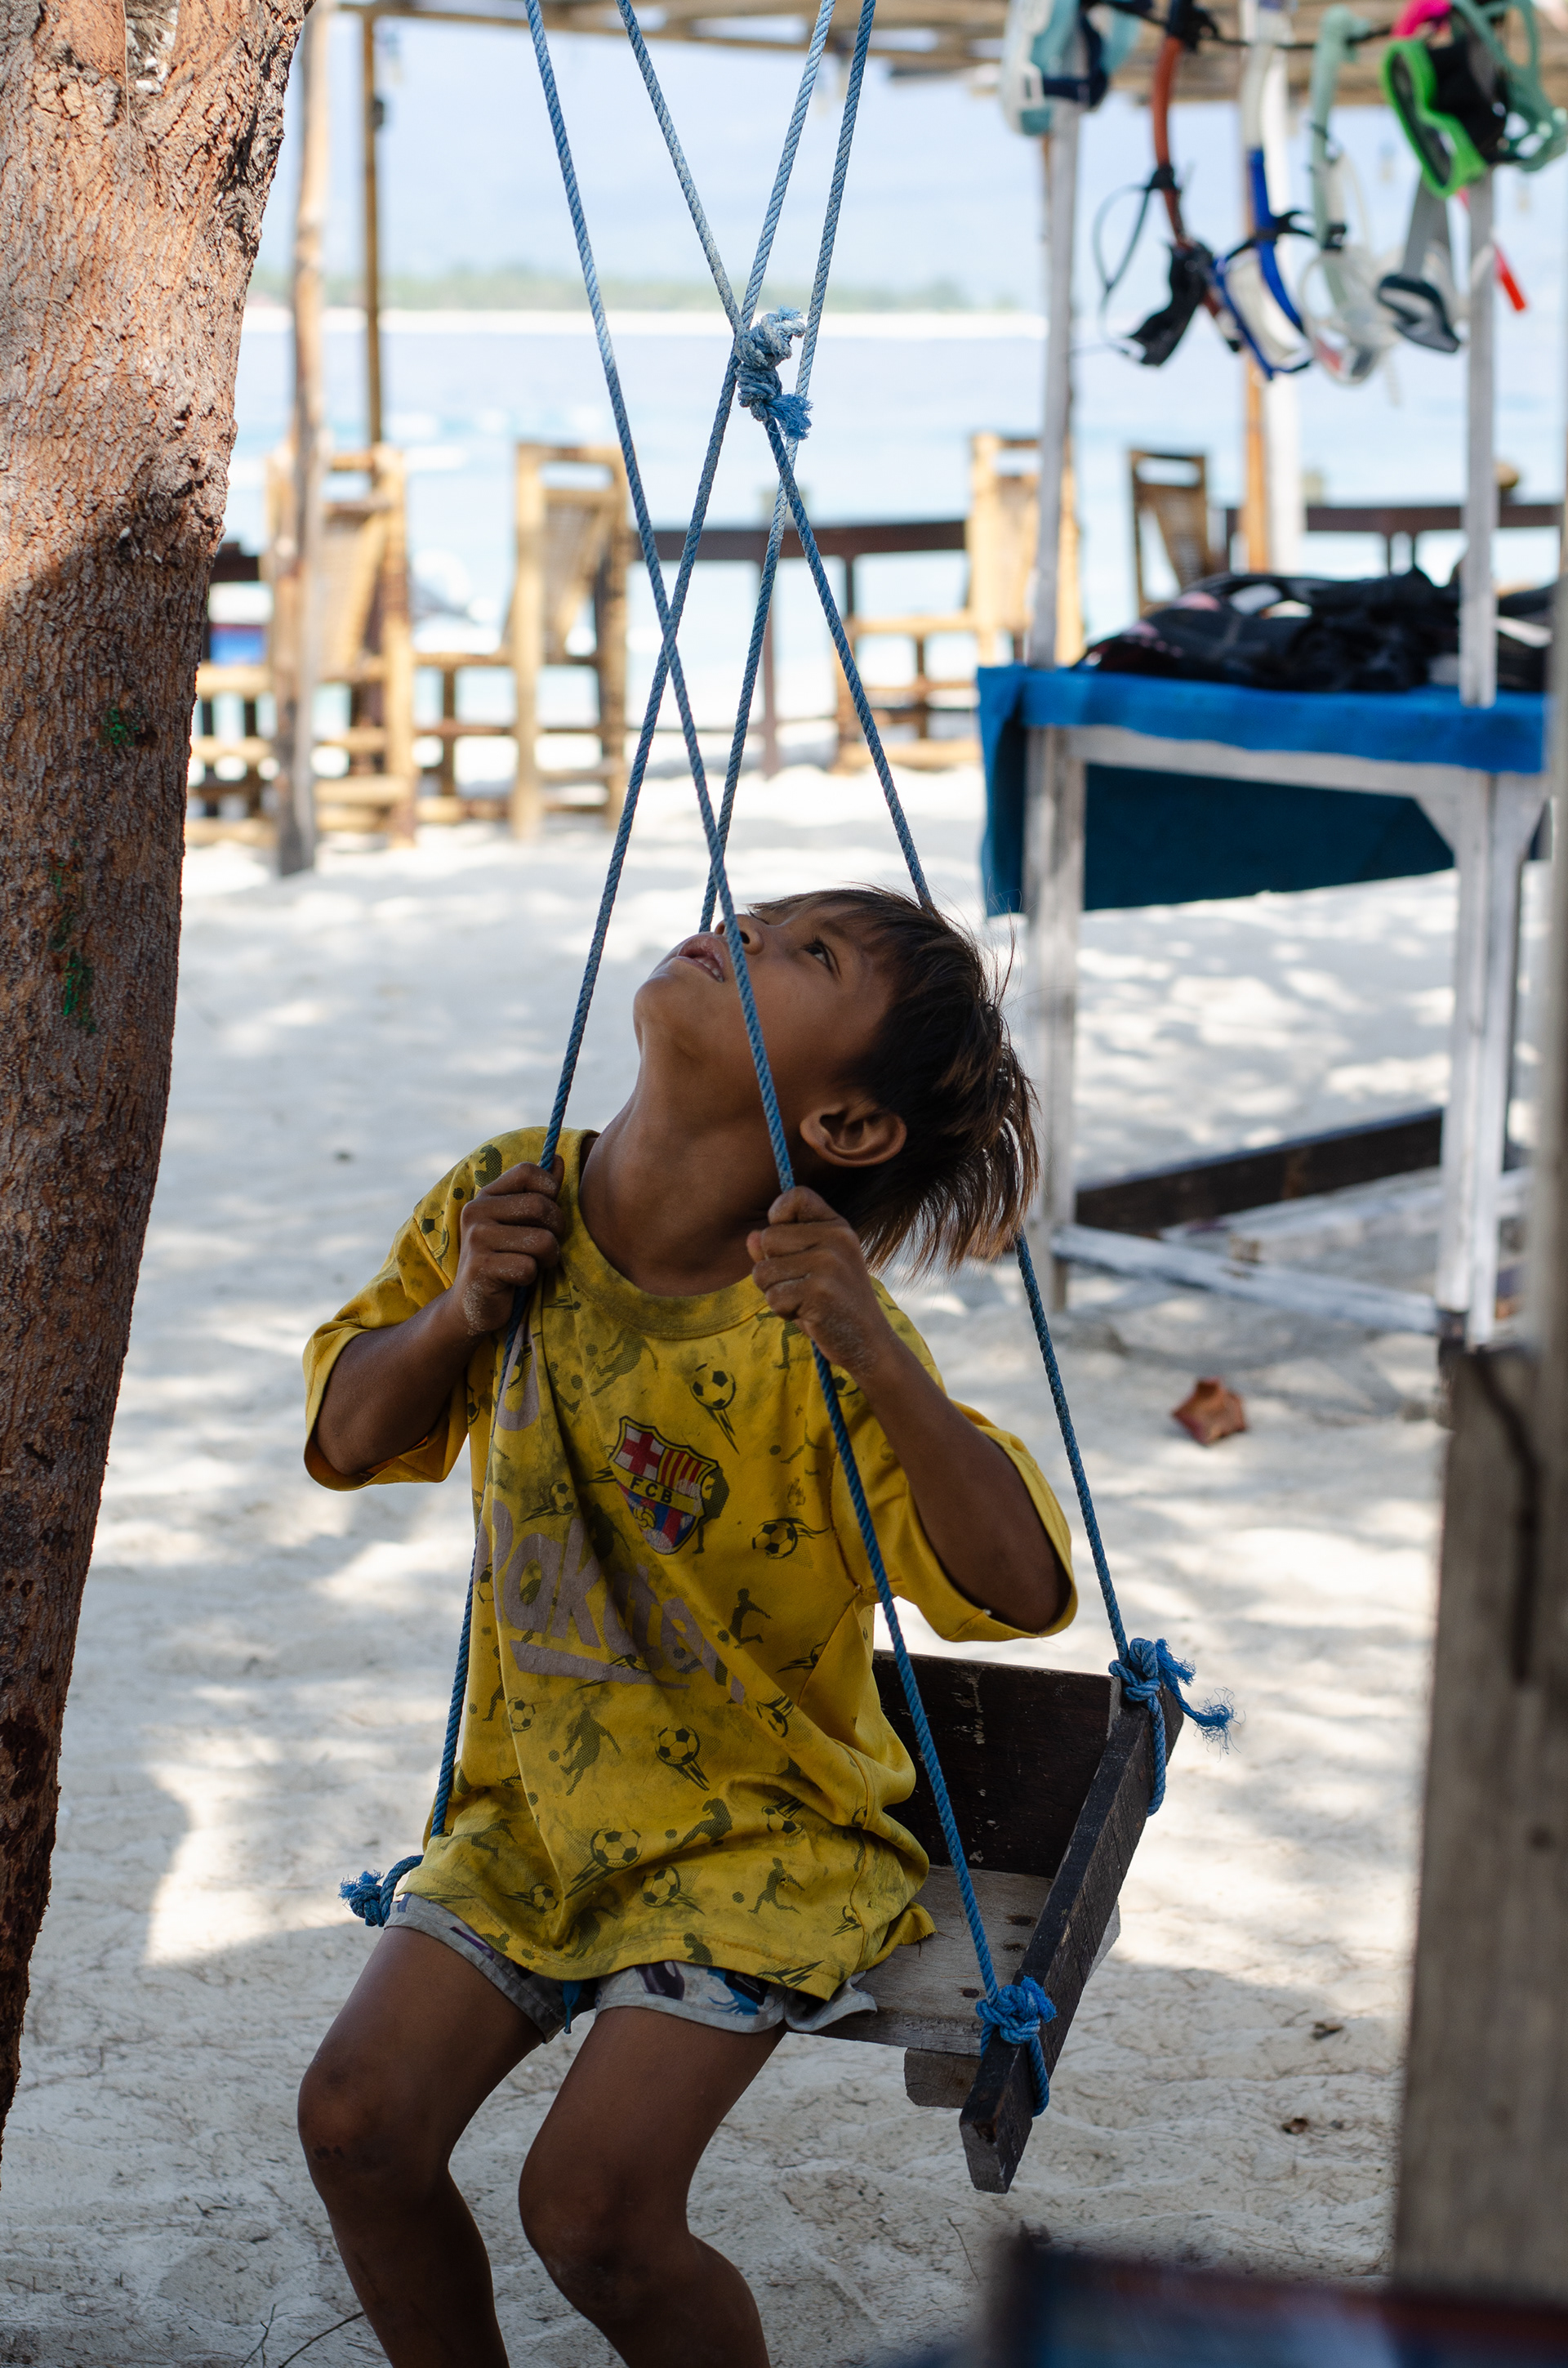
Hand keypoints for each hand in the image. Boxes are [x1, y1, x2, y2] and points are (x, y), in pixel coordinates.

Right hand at [451, 1159, 565, 1337]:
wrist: (472, 1304)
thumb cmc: (506, 1259)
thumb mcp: (521, 1224)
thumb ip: (539, 1193)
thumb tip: (560, 1160)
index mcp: (487, 1196)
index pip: (528, 1171)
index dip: (550, 1189)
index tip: (548, 1212)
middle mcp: (476, 1212)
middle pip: (540, 1206)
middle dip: (556, 1229)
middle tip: (548, 1245)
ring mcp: (476, 1239)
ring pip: (541, 1241)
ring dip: (547, 1258)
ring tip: (533, 1263)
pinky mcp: (480, 1267)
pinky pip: (528, 1267)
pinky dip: (530, 1277)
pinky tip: (515, 1281)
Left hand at [746, 1185, 894, 1381]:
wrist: (868, 1344)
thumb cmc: (834, 1305)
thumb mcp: (810, 1270)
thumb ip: (780, 1250)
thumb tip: (751, 1238)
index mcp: (838, 1227)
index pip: (796, 1195)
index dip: (779, 1214)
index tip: (786, 1242)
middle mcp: (836, 1238)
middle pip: (768, 1237)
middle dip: (772, 1268)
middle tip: (801, 1286)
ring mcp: (829, 1263)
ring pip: (763, 1270)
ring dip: (775, 1293)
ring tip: (804, 1301)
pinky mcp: (819, 1291)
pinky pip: (773, 1297)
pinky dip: (783, 1311)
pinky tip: (809, 1315)